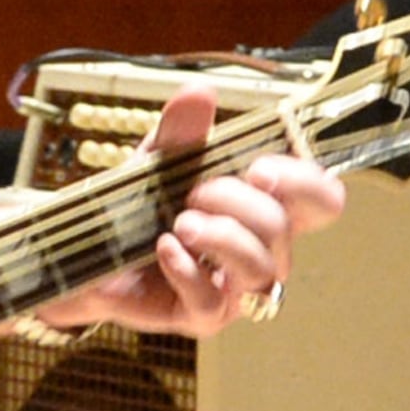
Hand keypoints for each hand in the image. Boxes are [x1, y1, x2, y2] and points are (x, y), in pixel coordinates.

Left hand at [36, 88, 346, 336]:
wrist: (87, 255)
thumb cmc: (137, 209)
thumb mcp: (157, 161)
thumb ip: (181, 131)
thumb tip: (201, 92)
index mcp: (263, 209)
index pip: (322, 201)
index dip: (304, 183)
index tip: (258, 168)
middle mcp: (260, 252)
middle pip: (285, 229)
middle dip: (239, 202)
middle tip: (194, 192)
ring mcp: (235, 290)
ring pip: (261, 269)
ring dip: (222, 237)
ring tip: (180, 222)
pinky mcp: (201, 318)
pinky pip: (212, 301)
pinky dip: (187, 268)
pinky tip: (162, 248)